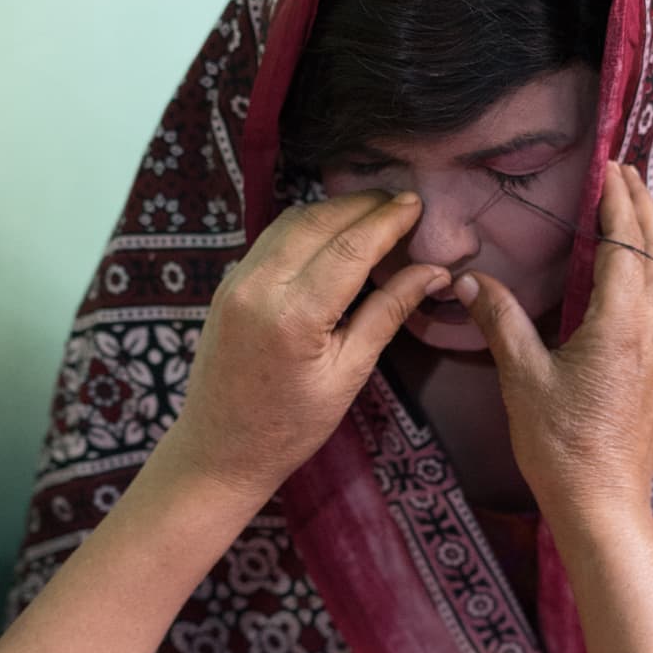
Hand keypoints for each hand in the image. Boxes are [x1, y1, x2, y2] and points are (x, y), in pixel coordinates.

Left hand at [164, 190, 442, 500]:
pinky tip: (335, 236)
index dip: (387, 220)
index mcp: (293, 316)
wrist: (220, 450)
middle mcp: (258, 286)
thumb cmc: (291, 426)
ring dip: (335, 210)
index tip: (417, 203)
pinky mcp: (227, 283)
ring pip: (292, 221)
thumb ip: (388, 313)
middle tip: (403, 204)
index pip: (350, 247)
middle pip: (319, 220)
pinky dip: (308, 226)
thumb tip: (433, 272)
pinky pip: (272, 238)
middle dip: (364, 205)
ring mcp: (236, 280)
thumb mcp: (349, 374)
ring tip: (375, 215)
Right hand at [455, 162, 652, 531]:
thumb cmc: (562, 447)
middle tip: (627, 171)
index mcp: (621, 323)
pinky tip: (641, 273)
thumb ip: (501, 321)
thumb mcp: (522, 380)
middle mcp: (651, 330)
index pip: (626, 242)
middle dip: (643, 206)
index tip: (608, 166)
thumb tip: (471, 280)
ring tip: (637, 208)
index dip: (617, 201)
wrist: (603, 505)